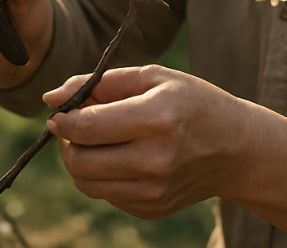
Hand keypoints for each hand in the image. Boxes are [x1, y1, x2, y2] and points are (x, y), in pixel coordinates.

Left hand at [42, 65, 244, 219]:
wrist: (236, 147)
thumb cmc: (191, 101)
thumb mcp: (152, 76)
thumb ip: (100, 82)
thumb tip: (50, 97)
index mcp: (156, 118)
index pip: (86, 127)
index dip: (62, 118)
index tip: (60, 111)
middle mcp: (155, 160)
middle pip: (79, 161)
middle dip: (66, 141)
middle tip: (75, 124)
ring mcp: (155, 191)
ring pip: (86, 183)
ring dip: (79, 159)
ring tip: (95, 139)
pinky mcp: (153, 210)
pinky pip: (106, 195)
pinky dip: (101, 175)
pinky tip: (120, 156)